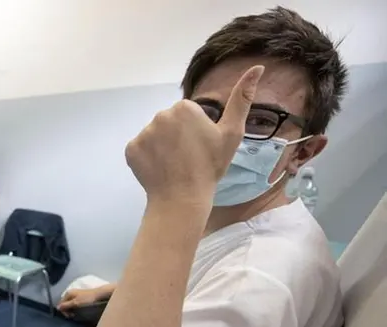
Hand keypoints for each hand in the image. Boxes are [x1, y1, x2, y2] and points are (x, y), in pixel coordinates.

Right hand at [57, 288, 104, 317]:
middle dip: (67, 310)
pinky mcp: (79, 296)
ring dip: (70, 309)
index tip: (69, 316)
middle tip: (73, 316)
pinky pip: (73, 303)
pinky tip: (78, 310)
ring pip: (69, 303)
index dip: (63, 311)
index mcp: (68, 293)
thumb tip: (57, 308)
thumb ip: (66, 305)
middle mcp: (70, 293)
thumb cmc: (86, 299)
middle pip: (64, 303)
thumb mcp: (75, 303)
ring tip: (75, 314)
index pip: (60, 303)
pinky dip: (74, 307)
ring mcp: (74, 294)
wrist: (98, 295)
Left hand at [125, 66, 263, 205]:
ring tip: (174, 164)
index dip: (196, 130)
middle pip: (169, 123)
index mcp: (184, 108)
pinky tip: (159, 169)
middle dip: (177, 136)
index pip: (188, 114)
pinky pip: (141, 149)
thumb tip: (257, 67)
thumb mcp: (232, 133)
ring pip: (155, 135)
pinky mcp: (130, 149)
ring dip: (162, 146)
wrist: (183, 197)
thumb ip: (242, 99)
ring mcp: (143, 132)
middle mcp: (160, 115)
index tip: (200, 146)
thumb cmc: (210, 166)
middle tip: (188, 157)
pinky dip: (148, 158)